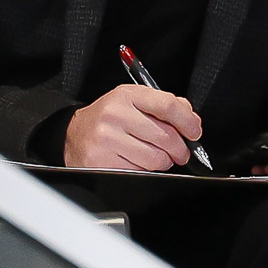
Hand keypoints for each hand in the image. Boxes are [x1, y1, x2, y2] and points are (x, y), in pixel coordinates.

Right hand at [64, 85, 202, 171]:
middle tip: (180, 152)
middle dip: (180, 149)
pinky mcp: (102, 162)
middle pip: (166, 136)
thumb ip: (163, 106)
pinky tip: (137, 162)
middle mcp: (115, 115)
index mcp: (126, 95)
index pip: (167, 105)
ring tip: (156, 156)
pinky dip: (145, 171)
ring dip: (163, 162)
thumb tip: (191, 121)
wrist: (73, 134)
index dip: (187, 122)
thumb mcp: (132, 101)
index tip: (194, 132)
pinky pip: (140, 173)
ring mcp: (107, 139)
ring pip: (156, 159)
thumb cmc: (108, 118)